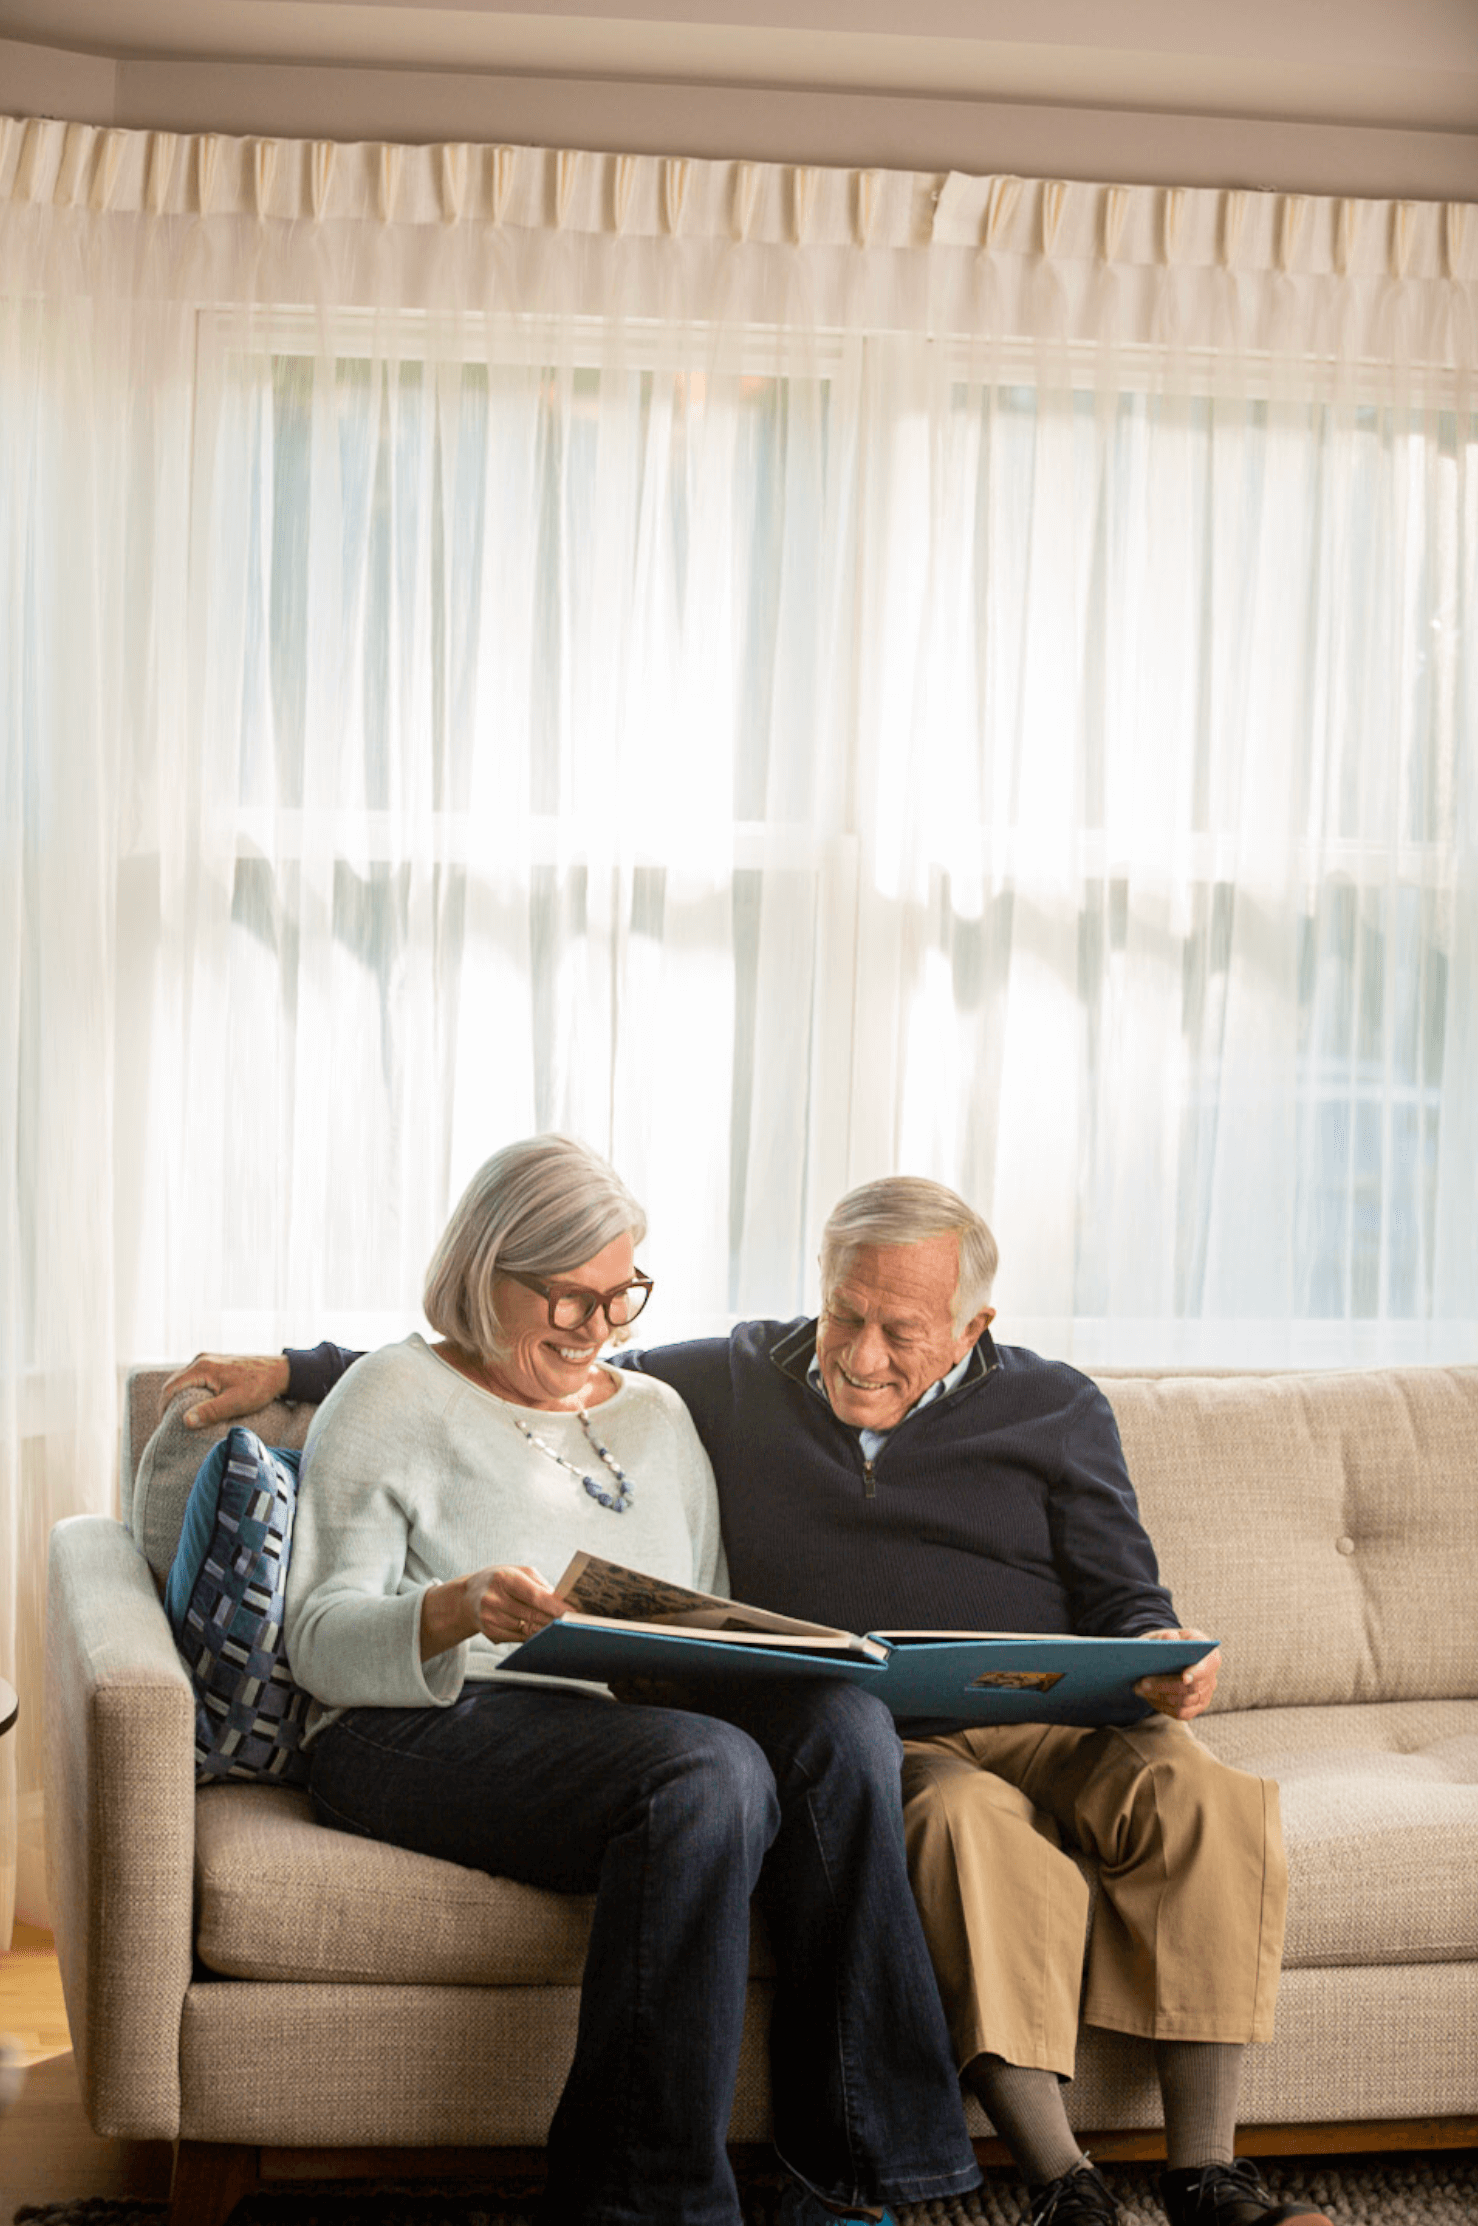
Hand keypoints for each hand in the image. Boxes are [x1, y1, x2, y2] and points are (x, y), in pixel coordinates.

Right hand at [160, 1353, 291, 1429]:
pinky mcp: (216, 1365)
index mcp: (202, 1367)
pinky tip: (195, 1407)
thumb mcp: (236, 1402)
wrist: (280, 1371)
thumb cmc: (260, 1386)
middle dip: (168, 1404)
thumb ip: (211, 1411)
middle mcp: (201, 1360)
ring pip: (184, 1381)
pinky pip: (194, 1379)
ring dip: (179, 1398)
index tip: (164, 1426)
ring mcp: (208, 1361)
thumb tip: (185, 1421)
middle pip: (174, 1383)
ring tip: (180, 1419)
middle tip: (169, 1425)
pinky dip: (190, 1392)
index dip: (163, 1408)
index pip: (170, 1388)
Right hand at [468, 1564, 571, 1648]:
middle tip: (574, 1623)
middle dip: (555, 1620)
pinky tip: (542, 1633)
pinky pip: (518, 1638)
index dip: (556, 1606)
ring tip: (561, 1628)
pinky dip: (532, 1636)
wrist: (467, 1597)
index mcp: (503, 1579)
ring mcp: (489, 1619)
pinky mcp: (490, 1633)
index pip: (535, 1596)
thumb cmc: (500, 1581)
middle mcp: (493, 1599)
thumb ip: (539, 1584)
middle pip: (532, 1615)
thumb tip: (562, 1602)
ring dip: (546, 1630)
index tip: (573, 1612)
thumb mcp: (517, 1572)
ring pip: (527, 1630)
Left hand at [1134, 1627, 1219, 1720]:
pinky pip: (1180, 1712)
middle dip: (1164, 1685)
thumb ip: (1169, 1635)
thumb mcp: (1169, 1634)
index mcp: (1210, 1656)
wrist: (1170, 1656)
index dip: (1197, 1673)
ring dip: (1158, 1695)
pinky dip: (1162, 1705)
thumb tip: (1169, 1638)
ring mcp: (1205, 1696)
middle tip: (1143, 1682)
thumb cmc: (1170, 1643)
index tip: (1184, 1678)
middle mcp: (1211, 1678)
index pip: (1208, 1666)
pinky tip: (1148, 1696)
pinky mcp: (1195, 1708)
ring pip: (1183, 1702)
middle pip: (1190, 1687)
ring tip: (1139, 1688)